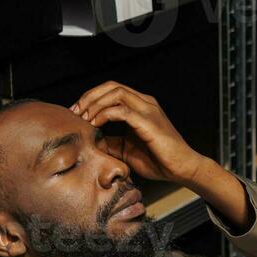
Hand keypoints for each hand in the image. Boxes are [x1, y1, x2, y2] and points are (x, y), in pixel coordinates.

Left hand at [72, 82, 206, 185]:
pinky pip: (122, 110)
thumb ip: (111, 141)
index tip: (76, 112)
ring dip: (95, 103)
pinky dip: (105, 114)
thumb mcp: (127, 149)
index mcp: (140, 105)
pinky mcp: (149, 122)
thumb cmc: (158, 160)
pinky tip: (96, 124)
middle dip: (89, 97)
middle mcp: (144, 102)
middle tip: (75, 112)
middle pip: (110, 86)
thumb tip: (92, 140)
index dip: (90, 97)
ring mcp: (148, 110)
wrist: (181, 169)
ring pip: (115, 93)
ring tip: (84, 118)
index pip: (111, 90)